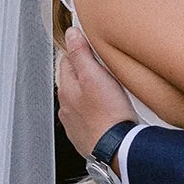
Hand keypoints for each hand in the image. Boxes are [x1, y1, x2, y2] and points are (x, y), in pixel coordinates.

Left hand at [56, 23, 134, 157]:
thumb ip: (81, 53)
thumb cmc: (108, 115)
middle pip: (75, 81)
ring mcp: (75, 123)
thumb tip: (71, 34)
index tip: (93, 49)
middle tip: (106, 71)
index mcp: (66, 88)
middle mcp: (66, 106)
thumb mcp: (94, 75)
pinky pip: (90, 118)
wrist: (117, 149)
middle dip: (88, 74)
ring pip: (82, 100)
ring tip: (110, 93)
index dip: (81, 52)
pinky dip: (97, 113)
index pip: (68, 60)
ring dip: (92, 95)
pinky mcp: (86, 136)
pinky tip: (110, 113)